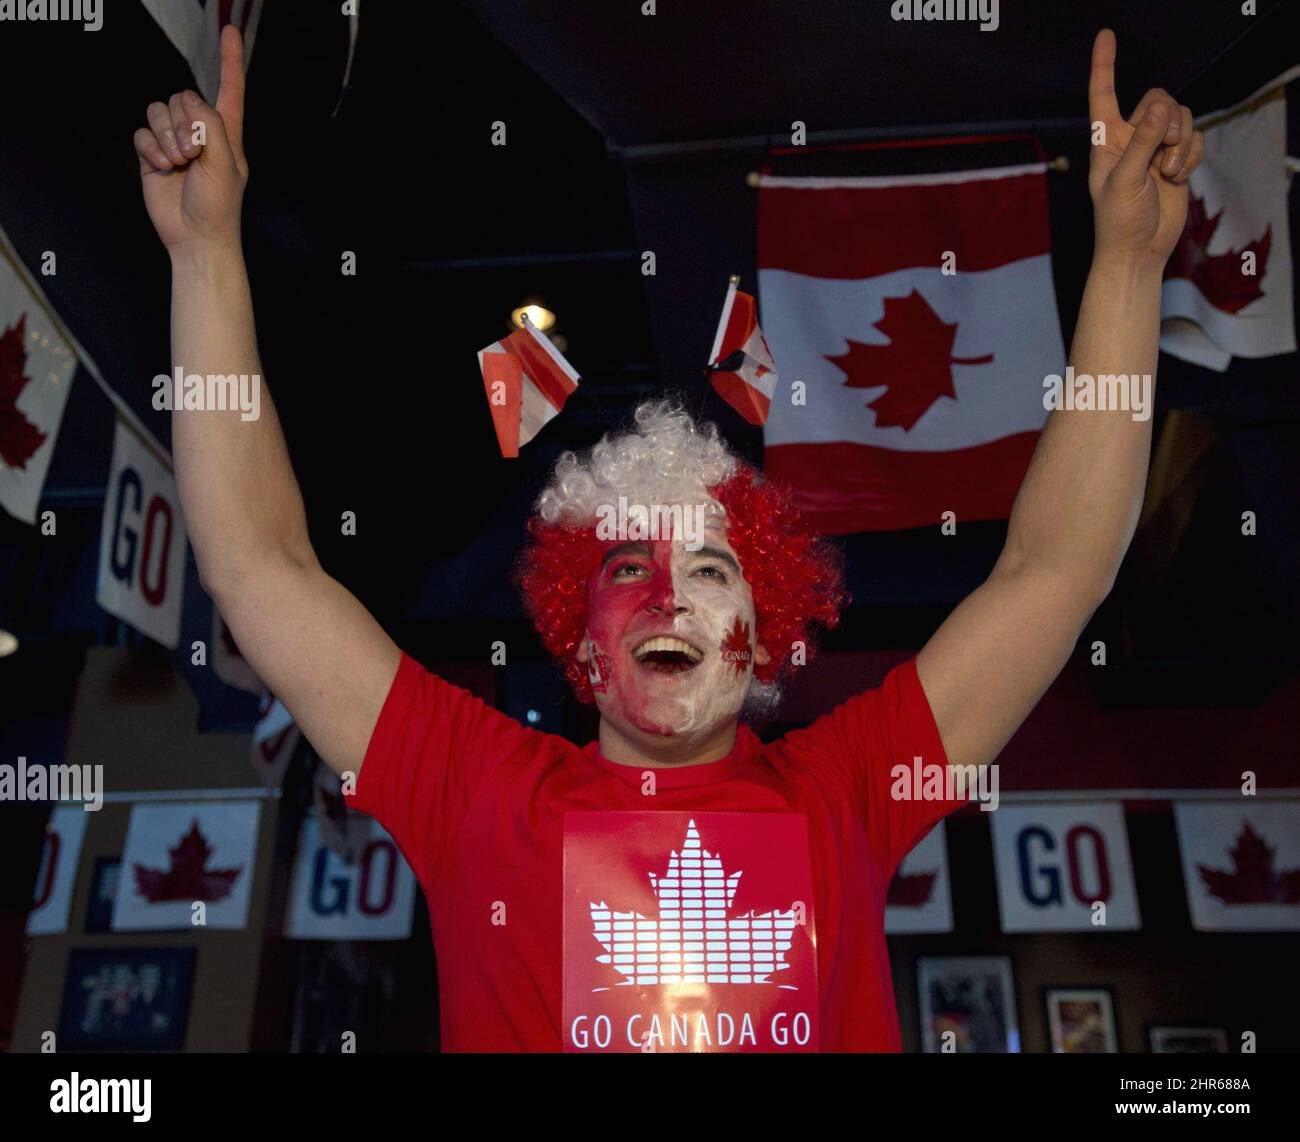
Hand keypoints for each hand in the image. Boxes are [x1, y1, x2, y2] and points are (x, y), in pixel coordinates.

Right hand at [134, 25, 247, 254]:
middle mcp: (199, 133)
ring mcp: (174, 143)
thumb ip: (211, 124)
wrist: (195, 238)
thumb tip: (189, 100)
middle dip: (183, 124)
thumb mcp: (225, 163)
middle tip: (193, 155)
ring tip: (179, 164)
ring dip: (166, 137)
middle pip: (181, 96)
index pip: (230, 90)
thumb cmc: (219, 206)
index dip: (230, 61)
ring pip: (158, 112)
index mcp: (227, 134)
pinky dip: (150, 149)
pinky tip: (162, 169)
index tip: (229, 31)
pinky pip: (141, 133)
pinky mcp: (152, 155)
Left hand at [1086, 28, 1204, 269]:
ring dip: (1181, 143)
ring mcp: (1155, 148)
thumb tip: (1160, 109)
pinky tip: (1178, 177)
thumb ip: (1143, 142)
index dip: (1104, 66)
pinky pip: (1194, 139)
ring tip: (1168, 171)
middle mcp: (1130, 139)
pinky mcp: (1175, 160)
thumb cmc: (1118, 221)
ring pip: (1180, 118)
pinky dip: (1191, 156)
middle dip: (1169, 120)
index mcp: (1106, 141)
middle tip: (1164, 151)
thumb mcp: (1125, 180)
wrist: (1139, 251)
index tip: (1106, 35)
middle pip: (1159, 99)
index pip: (1103, 95)